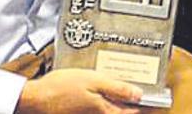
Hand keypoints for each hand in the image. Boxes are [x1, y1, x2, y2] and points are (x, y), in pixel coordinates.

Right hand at [15, 68, 141, 113]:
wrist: (35, 98)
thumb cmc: (61, 88)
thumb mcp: (93, 81)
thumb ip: (117, 88)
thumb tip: (138, 95)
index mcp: (105, 111)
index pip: (132, 112)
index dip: (145, 106)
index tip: (155, 100)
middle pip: (121, 111)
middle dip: (132, 102)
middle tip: (139, 90)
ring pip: (109, 109)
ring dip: (117, 99)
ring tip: (122, 86)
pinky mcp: (80, 111)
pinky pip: (98, 107)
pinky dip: (104, 99)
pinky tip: (102, 88)